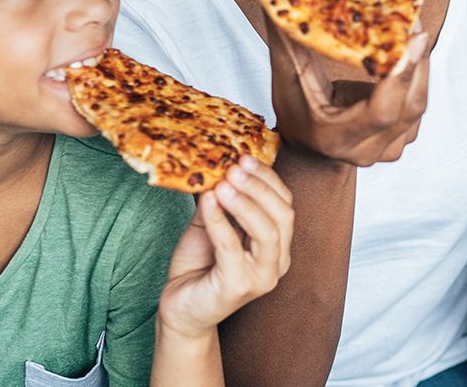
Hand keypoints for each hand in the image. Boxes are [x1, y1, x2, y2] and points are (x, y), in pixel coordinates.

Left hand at [156, 157, 294, 337]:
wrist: (181, 308)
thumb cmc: (199, 266)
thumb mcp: (212, 223)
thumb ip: (221, 198)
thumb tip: (218, 164)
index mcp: (277, 244)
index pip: (285, 204)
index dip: (268, 179)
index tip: (245, 157)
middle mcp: (277, 262)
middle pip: (283, 215)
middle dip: (259, 187)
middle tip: (235, 166)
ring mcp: (261, 277)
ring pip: (267, 232)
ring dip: (246, 202)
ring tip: (224, 182)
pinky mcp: (237, 287)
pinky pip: (232, 248)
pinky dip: (220, 221)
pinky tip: (208, 202)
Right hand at [260, 0, 430, 166]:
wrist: (311, 149)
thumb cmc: (295, 111)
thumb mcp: (286, 73)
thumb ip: (281, 27)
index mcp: (338, 138)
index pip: (381, 113)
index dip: (399, 79)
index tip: (410, 40)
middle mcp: (370, 148)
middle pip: (408, 105)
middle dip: (415, 60)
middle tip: (413, 18)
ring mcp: (393, 146)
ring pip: (418, 101)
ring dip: (419, 62)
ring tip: (412, 22)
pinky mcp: (406, 136)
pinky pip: (419, 100)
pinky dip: (417, 71)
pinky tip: (412, 45)